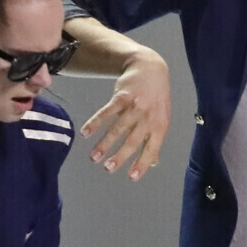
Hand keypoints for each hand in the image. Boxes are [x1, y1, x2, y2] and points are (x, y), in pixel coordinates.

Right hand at [82, 49, 170, 180]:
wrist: (151, 69)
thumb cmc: (156, 98)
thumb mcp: (161, 119)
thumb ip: (154, 140)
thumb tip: (153, 163)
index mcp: (160, 126)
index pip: (151, 148)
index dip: (142, 163)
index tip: (131, 177)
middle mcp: (148, 117)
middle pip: (132, 140)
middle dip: (119, 156)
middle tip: (108, 169)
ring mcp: (135, 106)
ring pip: (118, 128)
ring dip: (104, 143)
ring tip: (94, 157)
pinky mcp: (122, 96)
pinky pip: (106, 112)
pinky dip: (95, 122)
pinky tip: (86, 132)